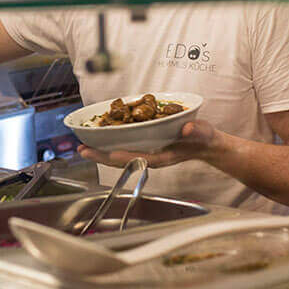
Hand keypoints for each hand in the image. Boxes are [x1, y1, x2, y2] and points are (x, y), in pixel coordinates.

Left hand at [77, 120, 220, 167]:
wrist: (205, 143)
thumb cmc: (204, 139)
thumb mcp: (203, 133)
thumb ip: (196, 131)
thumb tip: (187, 128)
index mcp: (163, 156)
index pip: (140, 158)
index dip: (125, 156)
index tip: (109, 154)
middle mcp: (151, 156)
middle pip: (123, 159)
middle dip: (102, 156)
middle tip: (82, 151)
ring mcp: (146, 153)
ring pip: (120, 155)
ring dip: (101, 152)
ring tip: (83, 148)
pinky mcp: (144, 146)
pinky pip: (124, 147)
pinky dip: (110, 143)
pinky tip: (99, 139)